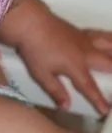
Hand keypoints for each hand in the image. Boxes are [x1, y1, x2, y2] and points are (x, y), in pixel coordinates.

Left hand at [0, 0, 111, 114]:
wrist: (29, 22)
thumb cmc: (33, 46)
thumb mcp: (41, 74)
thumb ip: (55, 91)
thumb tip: (65, 105)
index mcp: (76, 66)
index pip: (90, 87)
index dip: (99, 100)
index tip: (105, 110)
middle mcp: (85, 52)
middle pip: (108, 64)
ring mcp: (83, 39)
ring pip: (109, 45)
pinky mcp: (79, 31)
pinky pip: (100, 35)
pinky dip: (109, 38)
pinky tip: (109, 39)